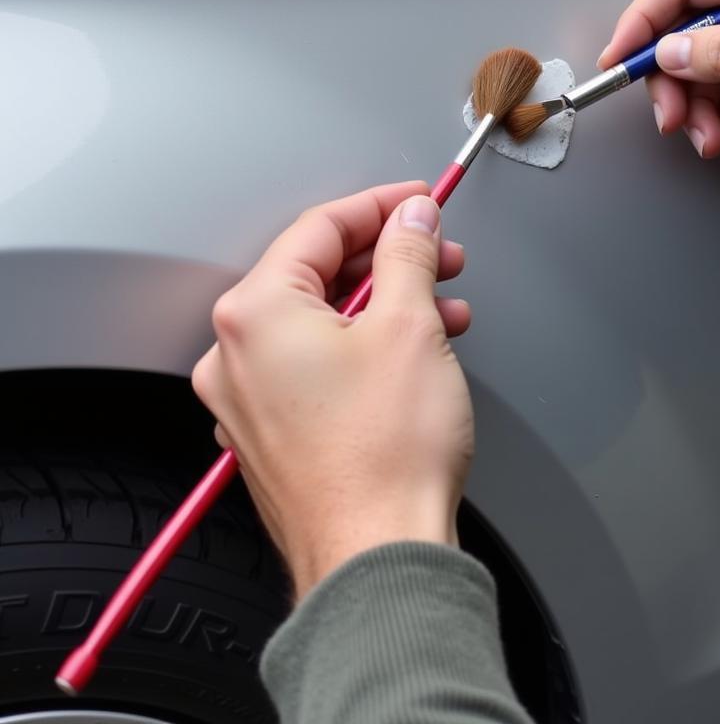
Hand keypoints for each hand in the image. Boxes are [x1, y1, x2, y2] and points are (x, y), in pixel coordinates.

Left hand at [192, 182, 473, 598]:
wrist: (378, 557)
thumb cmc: (384, 459)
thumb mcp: (410, 326)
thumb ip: (408, 254)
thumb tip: (411, 219)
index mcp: (255, 315)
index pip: (320, 227)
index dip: (381, 206)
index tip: (419, 202)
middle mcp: (236, 356)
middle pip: (318, 274)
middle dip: (389, 260)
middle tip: (439, 255)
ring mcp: (249, 400)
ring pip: (323, 322)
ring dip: (387, 307)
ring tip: (443, 310)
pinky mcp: (272, 434)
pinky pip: (318, 365)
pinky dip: (365, 349)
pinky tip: (415, 354)